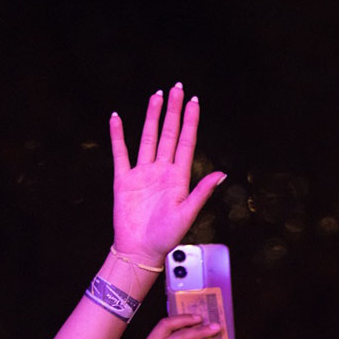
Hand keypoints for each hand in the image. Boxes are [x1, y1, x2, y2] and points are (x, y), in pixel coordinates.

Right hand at [110, 84, 225, 265]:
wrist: (140, 251)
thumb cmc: (166, 237)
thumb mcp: (188, 214)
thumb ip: (202, 192)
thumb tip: (223, 174)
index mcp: (179, 177)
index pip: (186, 142)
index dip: (190, 121)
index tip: (194, 101)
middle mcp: (162, 171)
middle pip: (168, 133)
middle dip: (173, 111)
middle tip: (176, 88)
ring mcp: (142, 173)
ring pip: (147, 138)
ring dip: (151, 117)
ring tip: (155, 95)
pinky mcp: (123, 179)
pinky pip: (120, 153)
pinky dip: (117, 135)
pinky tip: (116, 117)